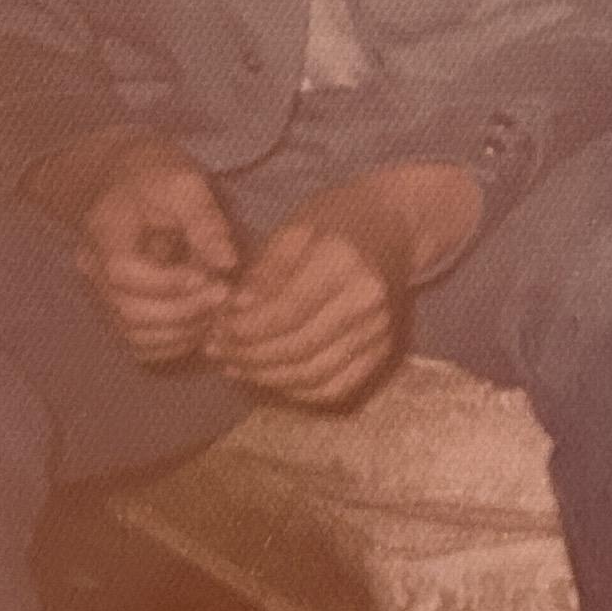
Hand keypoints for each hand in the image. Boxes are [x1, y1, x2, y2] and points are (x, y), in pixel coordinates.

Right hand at [63, 140, 240, 365]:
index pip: (124, 273)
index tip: (212, 277)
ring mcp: (103, 295)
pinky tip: (206, 321)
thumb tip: (227, 262)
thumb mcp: (183, 181)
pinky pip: (142, 344)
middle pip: (129, 313)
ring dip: (185, 331)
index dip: (169, 284)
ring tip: (220, 307)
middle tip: (226, 294)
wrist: (128, 180)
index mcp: (103, 233)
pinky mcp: (119, 311)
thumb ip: (204, 220)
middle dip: (185, 311)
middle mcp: (94, 271)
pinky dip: (176, 342)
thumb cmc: (157, 175)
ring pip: (137, 337)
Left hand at [207, 165, 477, 407]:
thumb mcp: (295, 228)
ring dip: (268, 377)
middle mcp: (368, 302)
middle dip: (250, 356)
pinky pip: (336, 387)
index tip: (216, 330)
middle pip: (300, 347)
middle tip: (217, 351)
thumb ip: (265, 271)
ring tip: (235, 366)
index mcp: (344, 262)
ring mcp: (379, 331)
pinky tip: (270, 377)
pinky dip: (298, 392)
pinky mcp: (383, 351)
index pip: (288, 311)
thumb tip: (235, 312)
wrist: (395, 227)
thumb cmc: (336, 219)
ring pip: (315, 374)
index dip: (246, 329)